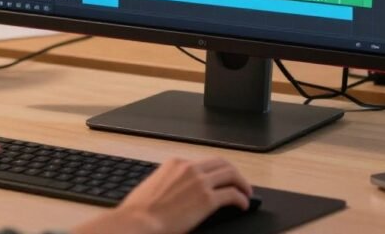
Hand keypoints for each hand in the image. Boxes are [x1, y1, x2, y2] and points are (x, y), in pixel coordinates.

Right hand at [73, 157, 251, 233]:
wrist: (138, 222)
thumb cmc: (139, 212)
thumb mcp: (153, 188)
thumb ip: (168, 184)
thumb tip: (176, 193)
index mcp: (175, 164)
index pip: (202, 163)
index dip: (214, 171)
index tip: (219, 180)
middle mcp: (190, 168)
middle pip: (221, 163)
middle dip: (233, 172)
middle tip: (239, 183)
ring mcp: (200, 182)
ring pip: (231, 175)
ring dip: (242, 184)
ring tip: (246, 194)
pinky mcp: (208, 199)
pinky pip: (232, 195)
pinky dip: (241, 199)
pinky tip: (242, 205)